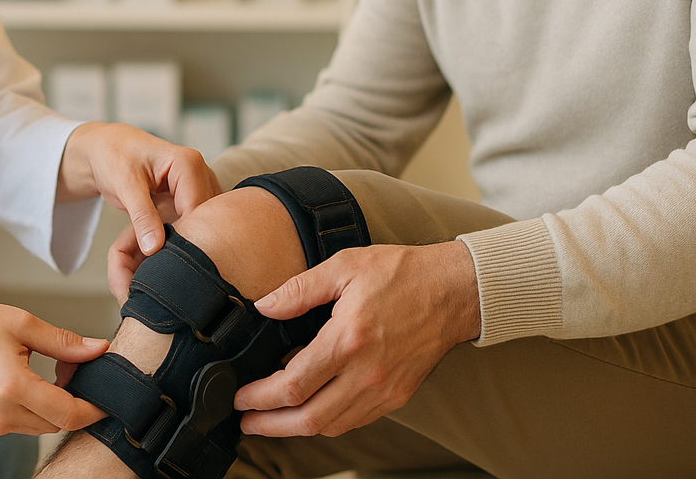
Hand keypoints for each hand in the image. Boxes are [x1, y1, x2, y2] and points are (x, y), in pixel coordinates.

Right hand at [0, 298, 108, 434]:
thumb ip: (64, 341)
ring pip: (47, 425)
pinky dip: (45, 406)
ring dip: (61, 403)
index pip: (67, 413)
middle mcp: (4, 412)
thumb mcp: (23, 324)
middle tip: (77, 366)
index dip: (94, 408)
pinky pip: (31, 423)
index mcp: (12, 387)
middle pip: (60, 422)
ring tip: (58, 368)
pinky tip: (42, 380)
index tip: (109, 395)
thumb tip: (98, 349)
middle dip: (79, 399)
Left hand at [59, 122, 220, 290]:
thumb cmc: (114, 158)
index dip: (184, 235)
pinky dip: (180, 233)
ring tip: (158, 244)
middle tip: (159, 255)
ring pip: (201, 222)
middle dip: (184, 237)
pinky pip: (193, 221)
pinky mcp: (192, 197)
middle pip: (203, 217)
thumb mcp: (125, 186)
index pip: (197, 209)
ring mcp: (199, 185)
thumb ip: (142, 217)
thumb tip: (154, 248)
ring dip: (183, 237)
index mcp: (188, 163)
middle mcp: (200, 172)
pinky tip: (163, 238)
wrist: (107, 150)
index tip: (165, 257)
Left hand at [231, 241, 479, 437]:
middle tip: (246, 421)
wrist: (454, 291)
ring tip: (272, 421)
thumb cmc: (402, 274)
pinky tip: (312, 412)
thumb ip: (300, 289)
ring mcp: (384, 389)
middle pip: (309, 418)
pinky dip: (328, 423)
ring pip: (332, 426)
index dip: (261, 397)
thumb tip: (265, 306)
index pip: (294, 384)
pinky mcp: (397, 395)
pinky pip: (355, 421)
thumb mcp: (345, 266)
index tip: (241, 396)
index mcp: (348, 340)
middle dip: (271, 425)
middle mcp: (366, 373)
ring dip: (296, 428)